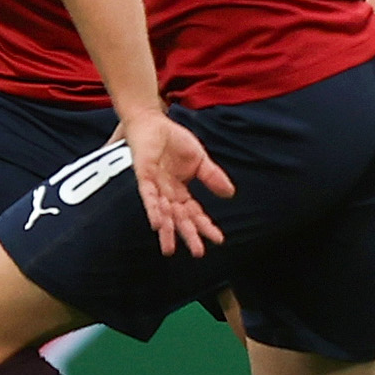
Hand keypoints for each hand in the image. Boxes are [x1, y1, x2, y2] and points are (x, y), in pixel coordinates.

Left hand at [123, 108, 231, 258]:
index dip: (205, 225)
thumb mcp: (199, 160)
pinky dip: (153, 209)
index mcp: (179, 191)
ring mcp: (154, 185)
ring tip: (170, 249)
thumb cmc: (172, 141)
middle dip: (188, 235)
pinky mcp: (144, 175)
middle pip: (178, 218)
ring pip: (162, 212)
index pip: (194, 213)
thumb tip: (230, 193)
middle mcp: (166, 193)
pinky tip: (157, 223)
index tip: (218, 239)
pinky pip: (148, 195)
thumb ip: (212, 177)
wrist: (152, 122)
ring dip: (167, 230)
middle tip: (198, 252)